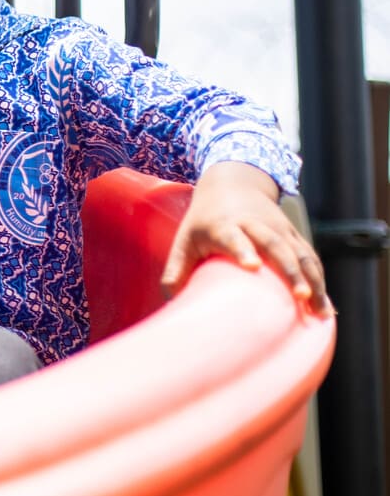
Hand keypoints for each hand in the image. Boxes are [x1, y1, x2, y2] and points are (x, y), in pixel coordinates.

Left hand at [161, 162, 329, 314]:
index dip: (242, 249)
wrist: (232, 184)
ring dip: (314, 281)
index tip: (251, 266)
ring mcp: (279, 229)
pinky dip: (320, 281)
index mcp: (224, 225)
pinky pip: (310, 258)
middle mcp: (256, 224)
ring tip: (320, 312)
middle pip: (276, 246)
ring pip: (301, 253)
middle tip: (301, 298)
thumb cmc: (204, 221)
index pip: (234, 236)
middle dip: (290, 271)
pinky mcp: (294, 235)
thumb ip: (176, 270)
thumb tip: (171, 302)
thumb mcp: (185, 239)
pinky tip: (325, 307)